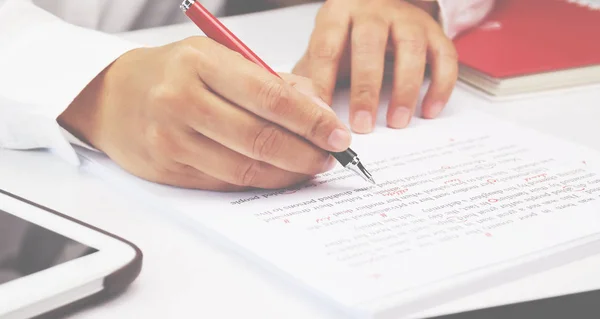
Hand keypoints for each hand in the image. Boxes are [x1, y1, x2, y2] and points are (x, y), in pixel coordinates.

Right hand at [58, 37, 350, 190]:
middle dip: (305, 152)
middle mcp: (182, 99)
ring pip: (245, 167)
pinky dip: (260, 182)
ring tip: (310, 168)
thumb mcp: (218, 58)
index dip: (311, 120)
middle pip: (260, 137)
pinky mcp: (169, 169)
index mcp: (200, 62)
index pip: (270, 96)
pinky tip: (278, 176)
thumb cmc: (172, 73)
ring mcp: (172, 138)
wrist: (112, 97)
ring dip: (287, 173)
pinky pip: (226, 183)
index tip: (338, 133)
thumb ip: (269, 81)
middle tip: (331, 156)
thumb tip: (316, 110)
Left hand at [293, 0, 457, 132]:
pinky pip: (444, 57)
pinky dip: (439, 85)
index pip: (327, 48)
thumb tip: (294, 111)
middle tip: (362, 125)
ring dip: (404, 89)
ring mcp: (406, 19)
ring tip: (397, 121)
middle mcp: (373, 11)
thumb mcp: (325, 46)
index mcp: (338, 14)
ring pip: (409, 50)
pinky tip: (429, 110)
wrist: (384, 6)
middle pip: (369, 46)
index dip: (323, 84)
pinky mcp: (434, 31)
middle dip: (365, 89)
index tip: (321, 118)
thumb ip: (310, 74)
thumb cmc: (349, 35)